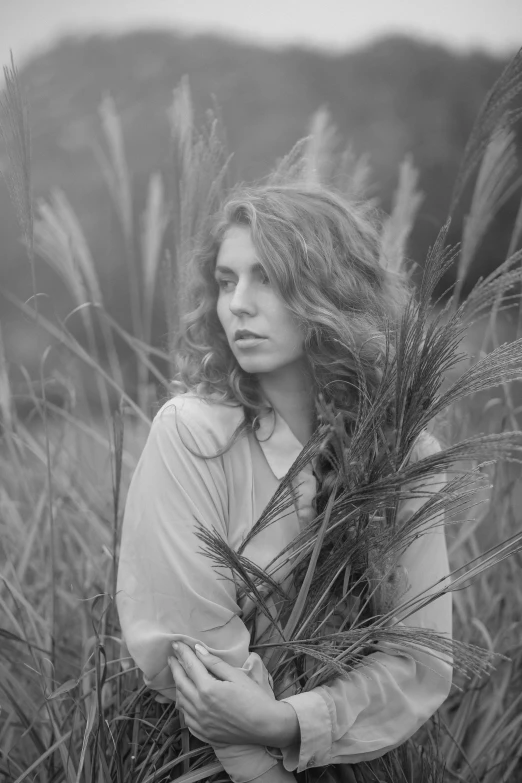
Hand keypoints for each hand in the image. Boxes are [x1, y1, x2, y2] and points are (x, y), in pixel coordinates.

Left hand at [168, 642, 299, 747]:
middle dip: (175, 667)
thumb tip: (198, 650)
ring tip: (178, 674)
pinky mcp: (203, 733)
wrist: (265, 726)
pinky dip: (183, 705)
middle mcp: (199, 706)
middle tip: (171, 657)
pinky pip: (186, 717)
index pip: (190, 666)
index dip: (182, 653)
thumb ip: (215, 663)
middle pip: (181, 683)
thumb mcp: (236, 676)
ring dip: (178, 685)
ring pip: (181, 701)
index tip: (176, 644)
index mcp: (208, 689)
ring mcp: (200, 722)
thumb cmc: (254, 698)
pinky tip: (185, 698)